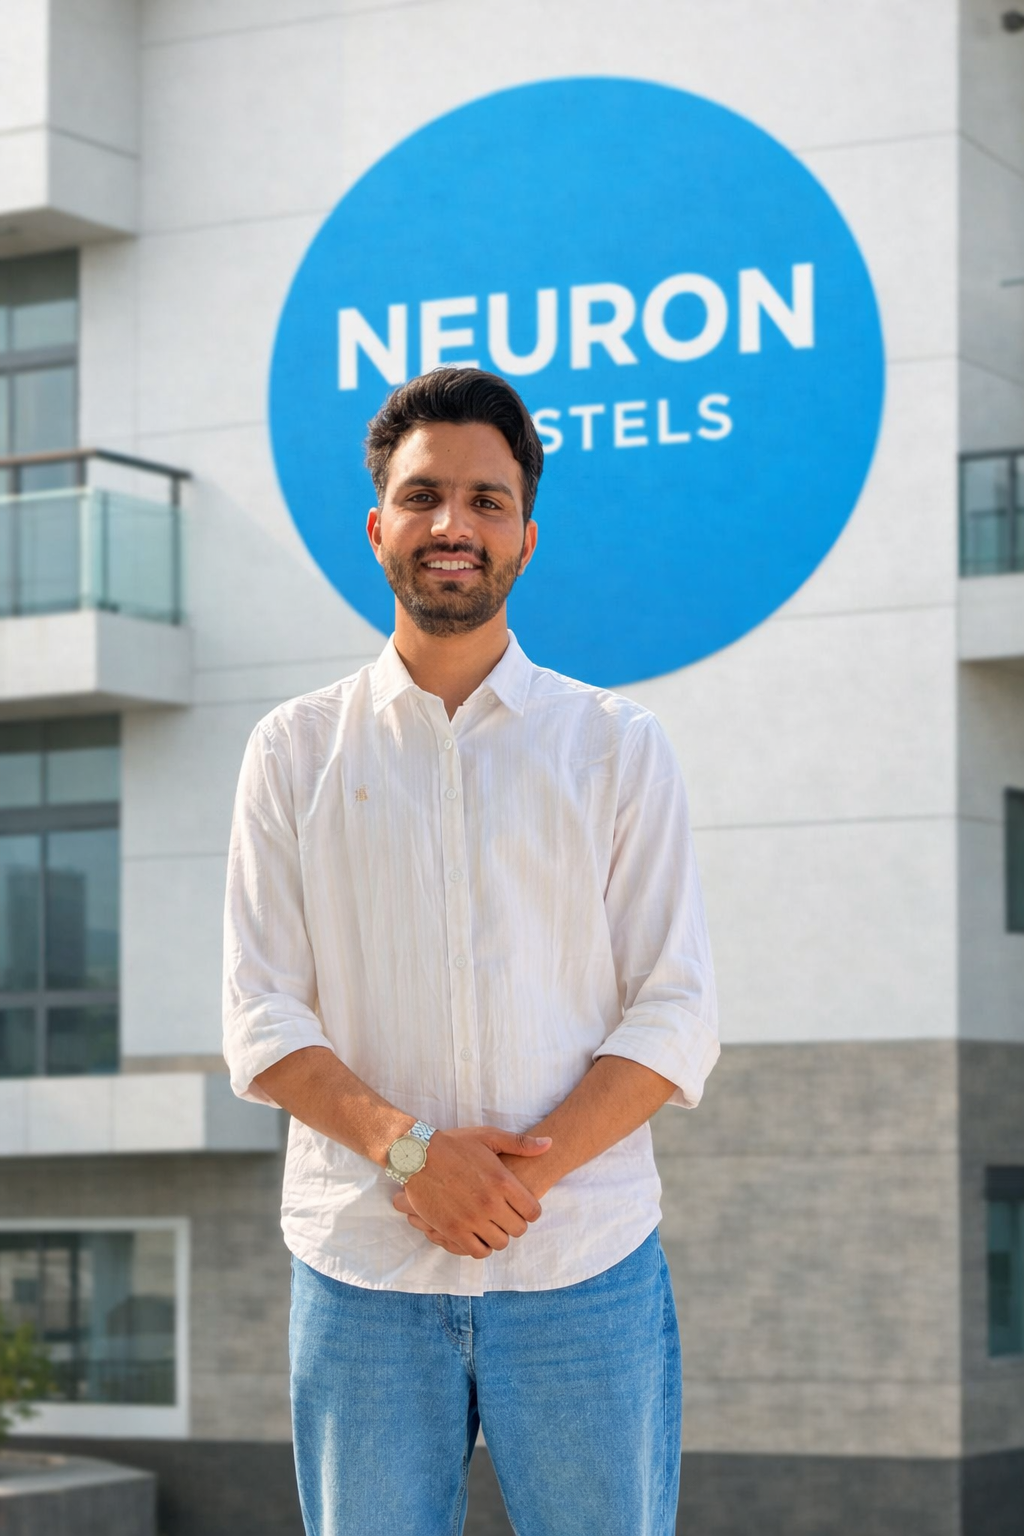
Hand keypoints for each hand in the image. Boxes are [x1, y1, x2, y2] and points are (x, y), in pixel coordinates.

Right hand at [390, 1126, 550, 1258]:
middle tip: (506, 1216)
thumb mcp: (489, 1137)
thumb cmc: (454, 1144)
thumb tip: (549, 1144)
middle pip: (518, 1230)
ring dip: (499, 1236)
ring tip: (491, 1225)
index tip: (522, 1207)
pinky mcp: (453, 1230)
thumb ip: (521, 1144)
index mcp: (502, 1181)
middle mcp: (490, 1203)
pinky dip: (481, 1246)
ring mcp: (471, 1219)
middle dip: (516, 1224)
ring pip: (500, 1243)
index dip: (530, 1211)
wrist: (417, 1155)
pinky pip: (477, 1251)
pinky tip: (477, 1234)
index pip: (533, 1211)